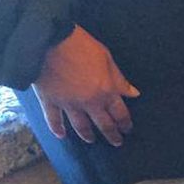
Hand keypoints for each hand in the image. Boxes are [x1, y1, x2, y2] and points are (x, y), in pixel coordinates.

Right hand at [32, 25, 139, 146]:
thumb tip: (134, 93)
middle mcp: (89, 102)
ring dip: (87, 135)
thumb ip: (119, 79)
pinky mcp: (50, 100)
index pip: (120, 113)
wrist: (50, 41)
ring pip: (80, 125)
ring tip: (91, 140)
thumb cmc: (81, 46)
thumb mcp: (107, 59)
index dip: (125, 123)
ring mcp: (69, 103)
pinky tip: (61, 135)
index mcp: (106, 91)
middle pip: (103, 124)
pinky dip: (57, 128)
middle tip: (116, 142)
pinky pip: (53, 119)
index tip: (127, 130)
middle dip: (112, 135)